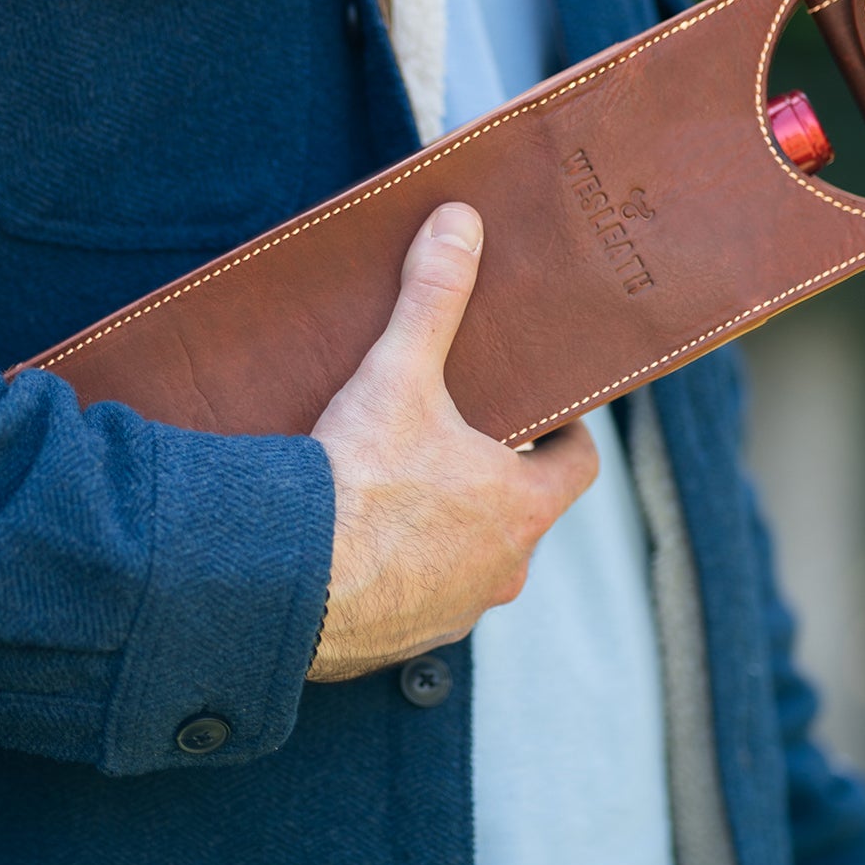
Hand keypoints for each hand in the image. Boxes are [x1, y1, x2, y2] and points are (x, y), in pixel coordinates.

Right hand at [308, 203, 599, 681]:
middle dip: (493, 482)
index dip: (567, 436)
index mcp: (520, 507)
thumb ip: (433, 298)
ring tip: (400, 494)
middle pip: (519, 515)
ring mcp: (453, 613)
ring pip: (467, 564)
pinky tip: (356, 549)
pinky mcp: (399, 642)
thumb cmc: (359, 481)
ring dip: (446, 534)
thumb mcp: (399, 376)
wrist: (286, 581)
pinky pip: (414, 603)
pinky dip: (398, 576)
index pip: (578, 467)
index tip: (547, 416)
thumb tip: (459, 222)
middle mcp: (502, 569)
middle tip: (454, 443)